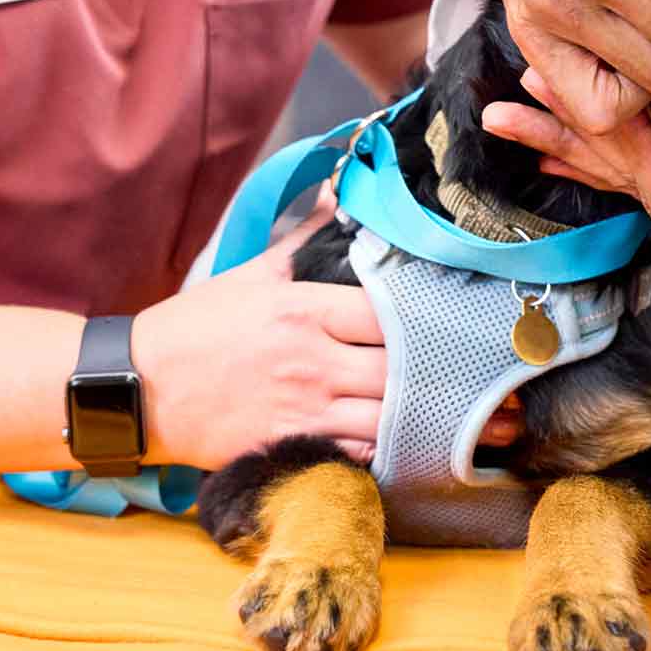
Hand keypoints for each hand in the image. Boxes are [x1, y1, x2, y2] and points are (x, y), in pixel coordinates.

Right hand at [136, 204, 519, 468]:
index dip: (437, 322)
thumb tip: (340, 194)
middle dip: (458, 380)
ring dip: (443, 426)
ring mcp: (301, 409)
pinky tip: (432, 455)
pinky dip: (395, 455)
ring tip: (494, 431)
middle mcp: (311, 360)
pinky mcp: (289, 447)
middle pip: (403, 368)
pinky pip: (356, 455)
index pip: (389, 313)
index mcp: (305, 310)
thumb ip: (304, 242)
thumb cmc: (197, 327)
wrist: (138, 387)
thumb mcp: (250, 273)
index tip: (478, 327)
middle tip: (512, 388)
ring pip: (389, 418)